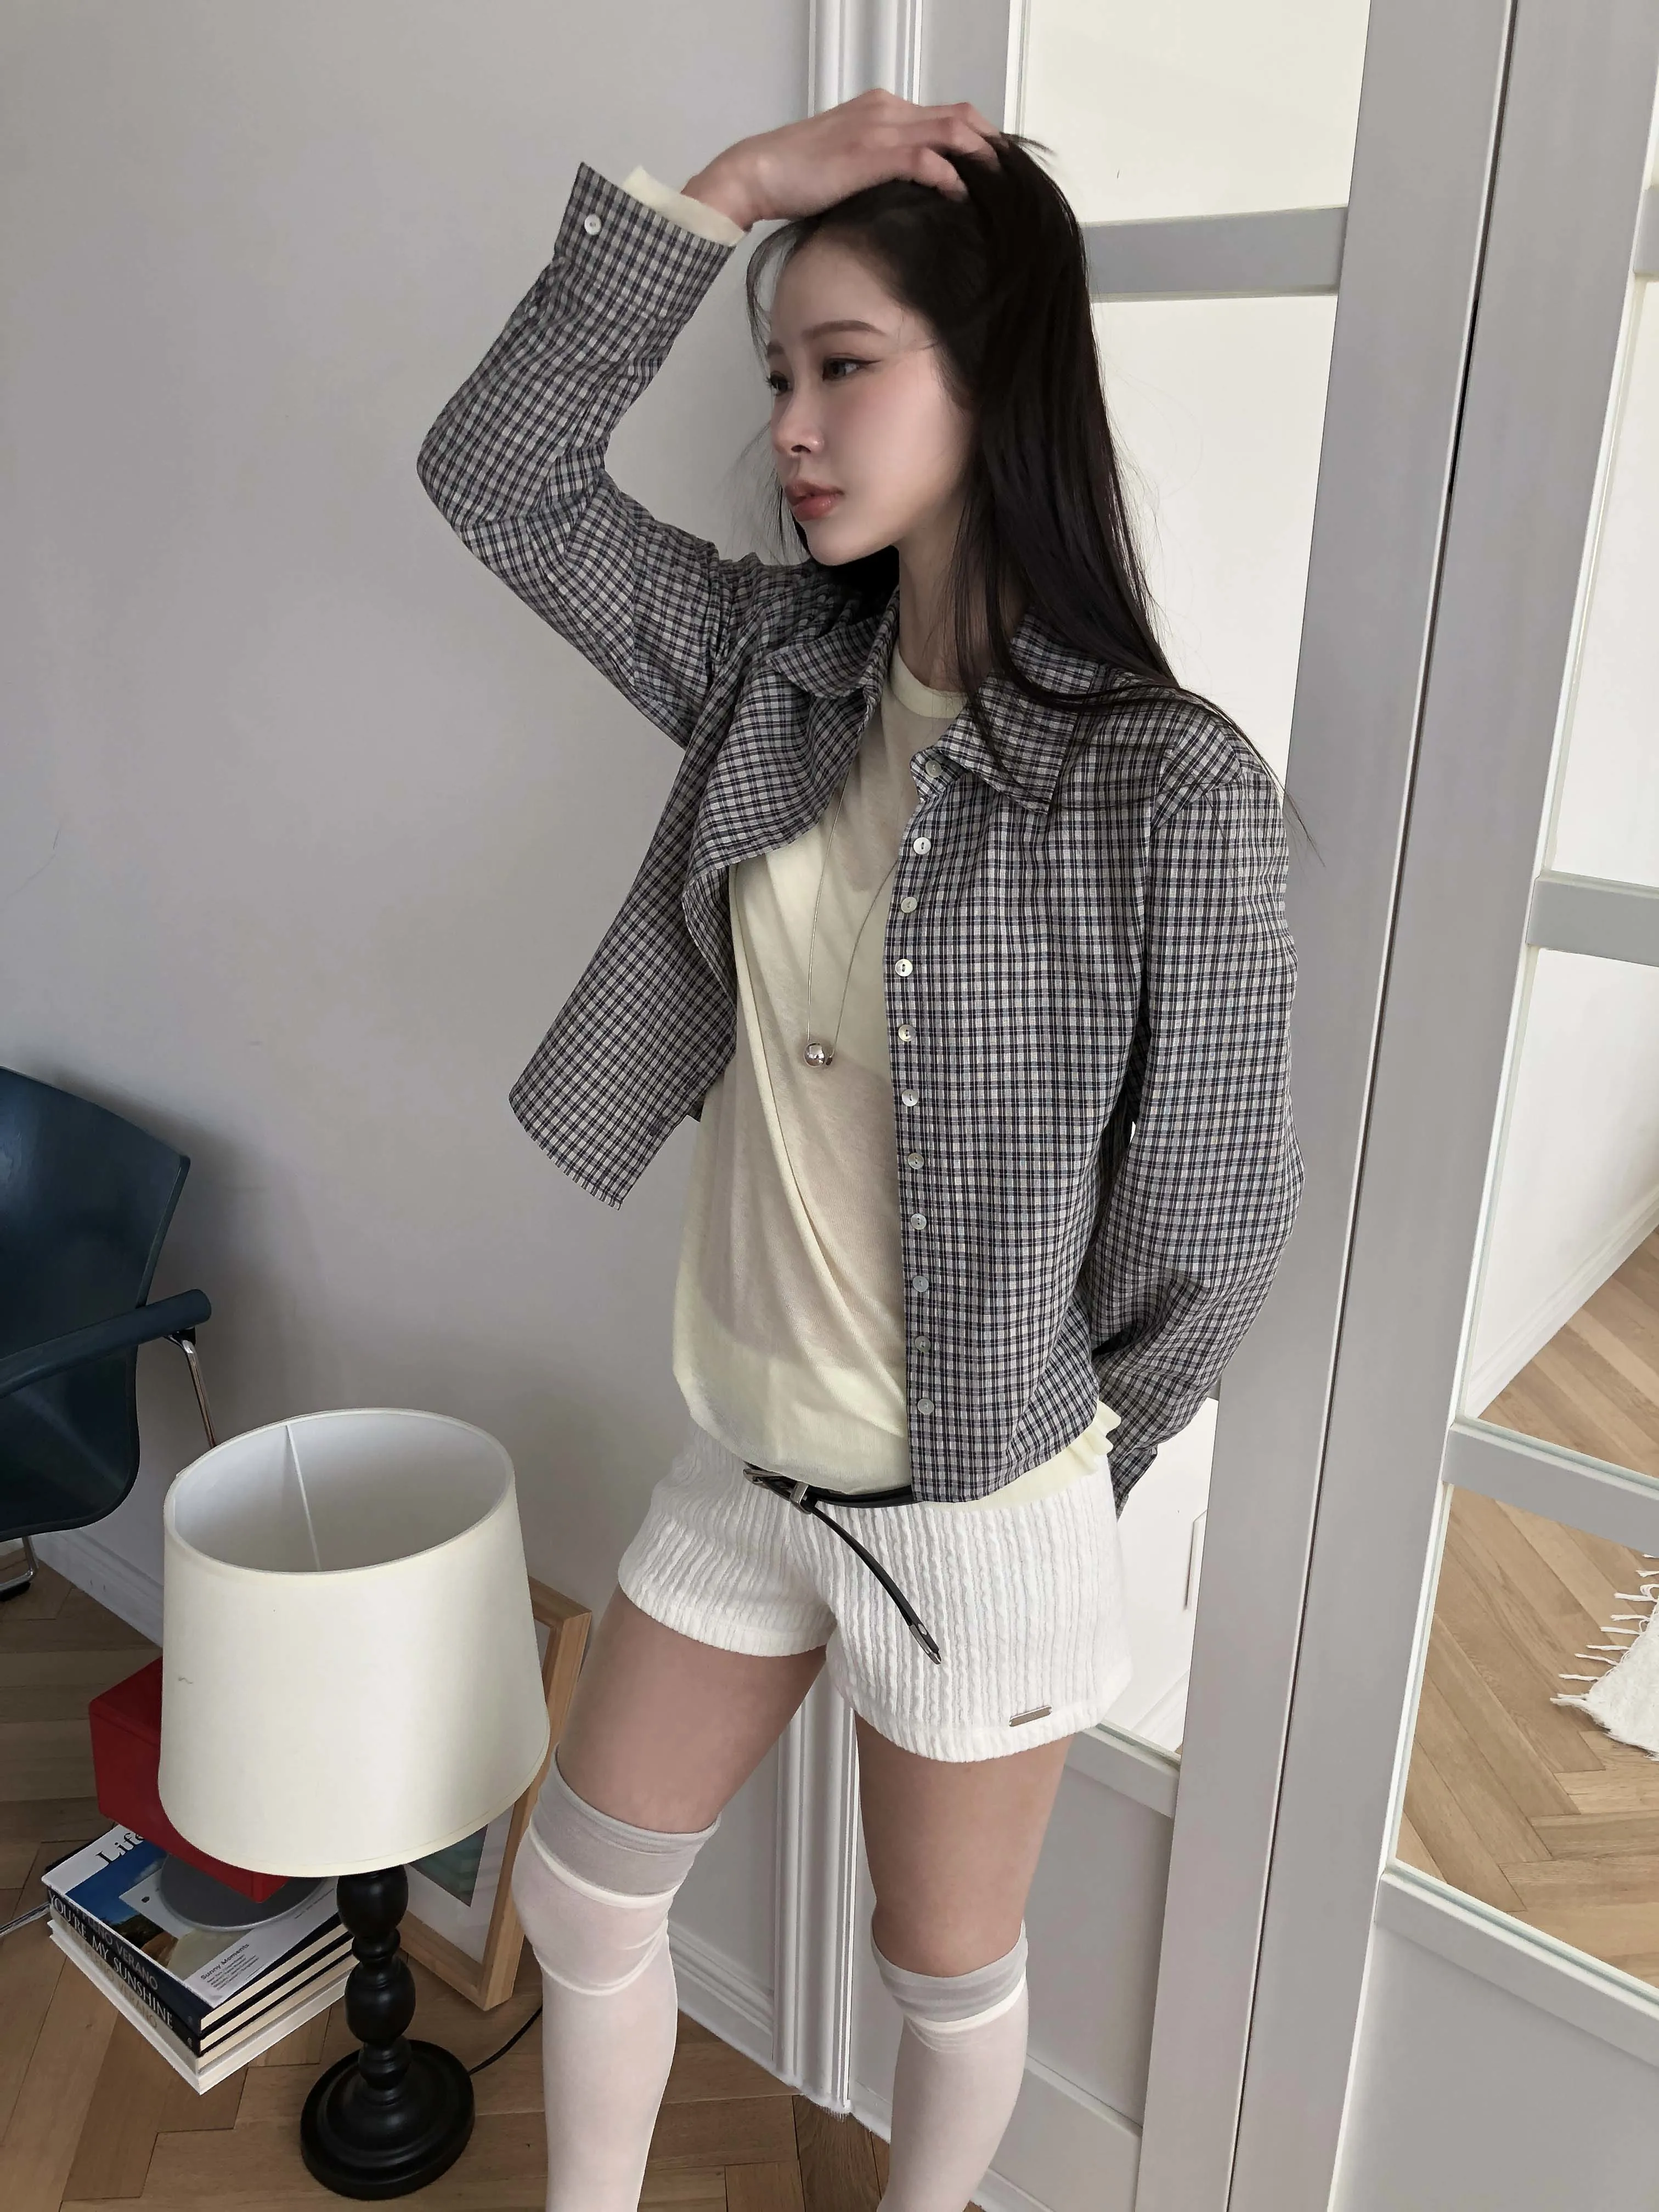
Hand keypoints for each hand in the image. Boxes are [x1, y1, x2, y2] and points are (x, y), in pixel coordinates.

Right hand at [682, 89, 1002, 232]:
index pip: (946, 114)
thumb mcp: (848, 167)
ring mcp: (878, 129)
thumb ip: (880, 169)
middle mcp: (885, 110)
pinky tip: (960, 196)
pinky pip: (924, 157)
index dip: (979, 139)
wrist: (756, 173)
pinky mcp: (870, 153)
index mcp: (881, 110)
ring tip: (999, 188)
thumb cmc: (795, 178)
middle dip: (991, 145)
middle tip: (1011, 179)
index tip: (996, 170)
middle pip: (959, 116)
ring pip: (950, 130)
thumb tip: (911, 195)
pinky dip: (949, 176)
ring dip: (980, 157)